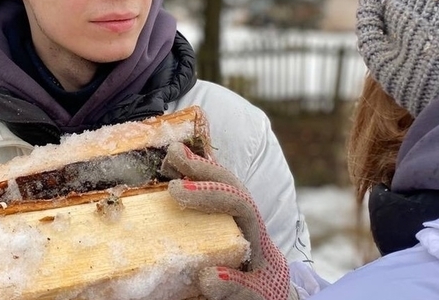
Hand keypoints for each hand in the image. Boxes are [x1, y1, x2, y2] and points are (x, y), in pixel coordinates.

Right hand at [162, 142, 298, 299]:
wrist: (266, 291)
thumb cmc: (261, 292)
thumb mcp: (255, 294)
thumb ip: (236, 288)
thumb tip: (207, 277)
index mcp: (256, 233)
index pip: (238, 202)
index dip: (208, 193)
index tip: (176, 191)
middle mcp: (247, 218)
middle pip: (229, 182)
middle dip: (202, 168)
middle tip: (173, 155)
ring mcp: (234, 214)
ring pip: (221, 181)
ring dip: (197, 166)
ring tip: (172, 154)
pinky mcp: (220, 217)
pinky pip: (211, 190)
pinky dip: (193, 177)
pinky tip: (173, 168)